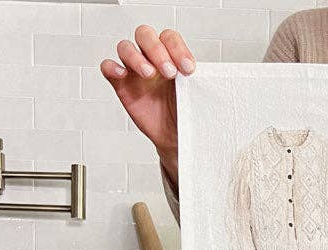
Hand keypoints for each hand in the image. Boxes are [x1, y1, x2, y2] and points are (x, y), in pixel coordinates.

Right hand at [101, 26, 195, 186]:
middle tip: (170, 73)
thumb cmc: (185, 113)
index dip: (177, 48)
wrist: (175, 137)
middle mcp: (151, 58)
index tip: (188, 69)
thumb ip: (200, 83)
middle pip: (145, 35)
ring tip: (149, 74)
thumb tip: (218, 81)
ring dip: (137, 58)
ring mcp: (134, 70)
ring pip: (126, 47)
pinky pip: (108, 67)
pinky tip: (122, 74)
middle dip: (157, 50)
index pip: (169, 38)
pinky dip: (112, 67)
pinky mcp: (121, 84)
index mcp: (170, 56)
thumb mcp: (196, 97)